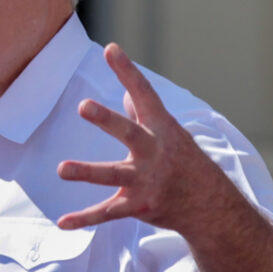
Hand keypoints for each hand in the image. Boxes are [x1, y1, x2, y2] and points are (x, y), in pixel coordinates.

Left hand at [56, 43, 233, 234]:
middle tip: (84, 106)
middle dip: (107, 121)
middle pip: (130, 134)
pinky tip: (62, 222)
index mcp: (162, 130)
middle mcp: (154, 153)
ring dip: (87, 172)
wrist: (211, 207)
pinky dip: (84, 219)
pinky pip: (107, 214)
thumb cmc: (186, 163)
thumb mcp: (171, 134)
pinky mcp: (138, 206)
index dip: (127, 71)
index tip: (110, 49)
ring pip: (114, 175)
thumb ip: (144, 114)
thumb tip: (126, 92)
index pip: (145, 94)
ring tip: (61, 169)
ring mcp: (146, 181)